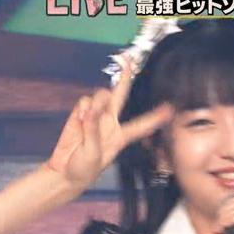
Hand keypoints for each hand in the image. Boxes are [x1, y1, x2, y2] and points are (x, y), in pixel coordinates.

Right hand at [45, 55, 173, 191]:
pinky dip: (81, 109)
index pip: (143, 124)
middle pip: (121, 95)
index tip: (169, 108)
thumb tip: (92, 107)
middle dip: (125, 78)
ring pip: (100, 96)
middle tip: (127, 60)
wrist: (64, 173)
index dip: (156, 116)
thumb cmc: (85, 169)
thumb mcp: (93, 153)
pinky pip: (83, 102)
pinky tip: (79, 119)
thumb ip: (93, 129)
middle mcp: (111, 123)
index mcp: (122, 136)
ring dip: (96, 102)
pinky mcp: (80, 115)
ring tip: (88, 119)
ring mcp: (95, 117)